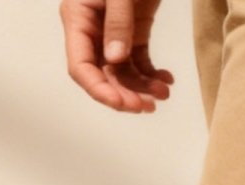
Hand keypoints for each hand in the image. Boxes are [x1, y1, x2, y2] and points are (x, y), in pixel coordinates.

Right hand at [59, 0, 174, 113]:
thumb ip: (118, 21)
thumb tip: (116, 59)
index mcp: (78, 18)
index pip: (81, 66)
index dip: (99, 90)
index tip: (121, 104)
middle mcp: (92, 29)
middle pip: (103, 75)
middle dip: (124, 94)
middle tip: (147, 106)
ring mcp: (112, 31)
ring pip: (123, 72)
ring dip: (142, 87)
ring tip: (163, 93)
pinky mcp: (133, 30)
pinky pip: (138, 61)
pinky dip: (152, 74)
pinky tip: (166, 80)